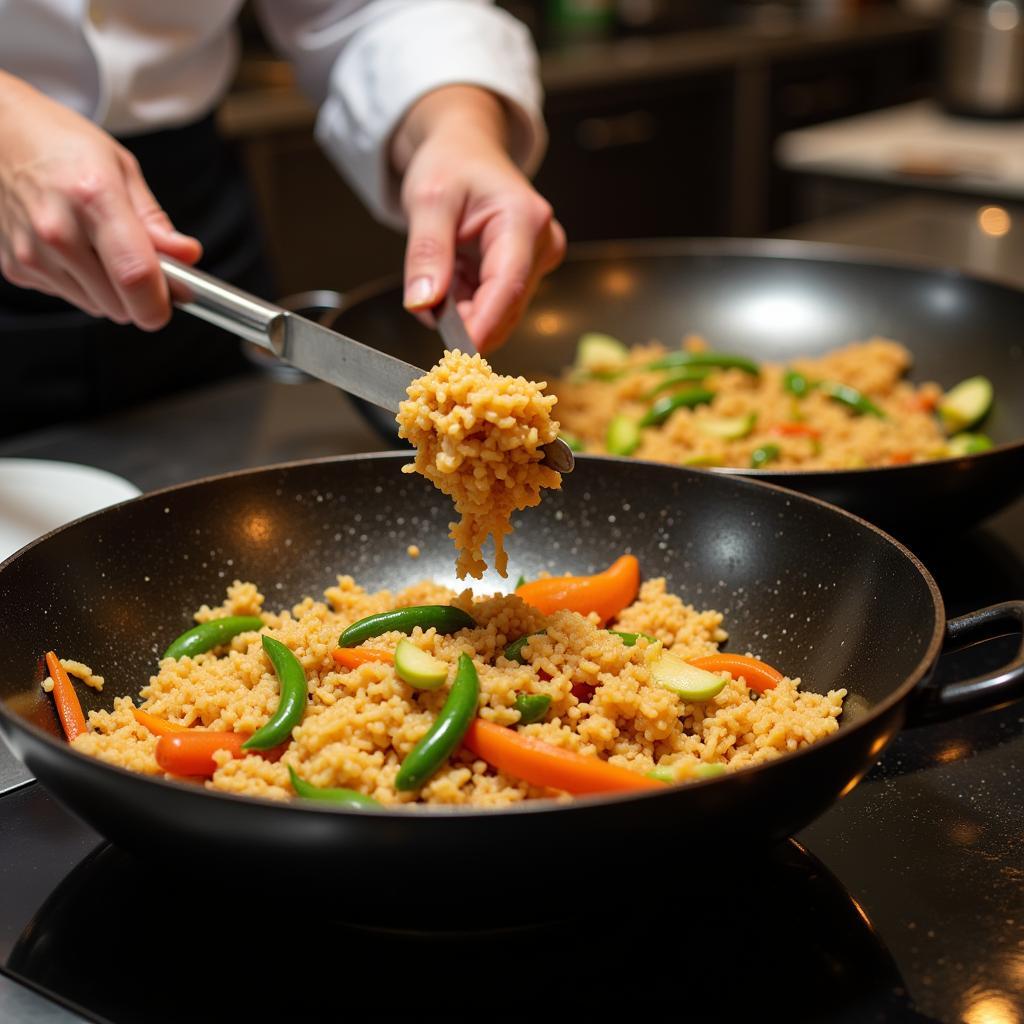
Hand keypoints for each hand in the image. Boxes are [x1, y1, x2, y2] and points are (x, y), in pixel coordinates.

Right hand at [0, 71, 200, 329]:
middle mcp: (56, 230)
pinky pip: (67, 296)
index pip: (135, 276)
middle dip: (138, 294)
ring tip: (95, 243)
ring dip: (108, 290)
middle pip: (119, 304)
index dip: (159, 302)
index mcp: (92, 198)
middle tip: (134, 258)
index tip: (169, 301)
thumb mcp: (121, 169)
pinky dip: (78, 281)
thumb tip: (187, 255)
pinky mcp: (15, 268)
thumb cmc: (61, 144)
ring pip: (96, 306)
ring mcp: (31, 253)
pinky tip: (67, 244)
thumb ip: (155, 222)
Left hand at [393, 86, 564, 354]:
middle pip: (506, 307)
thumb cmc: (451, 164)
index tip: (456, 351)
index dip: (483, 325)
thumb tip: (424, 304)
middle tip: (426, 299)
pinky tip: (455, 277)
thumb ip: (426, 252)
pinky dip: (467, 304)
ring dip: (463, 310)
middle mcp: (542, 244)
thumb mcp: (427, 199)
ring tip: (441, 273)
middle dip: (465, 318)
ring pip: (500, 313)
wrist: (466, 149)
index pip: (509, 286)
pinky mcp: (527, 274)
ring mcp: (538, 262)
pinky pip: (495, 307)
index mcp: (524, 220)